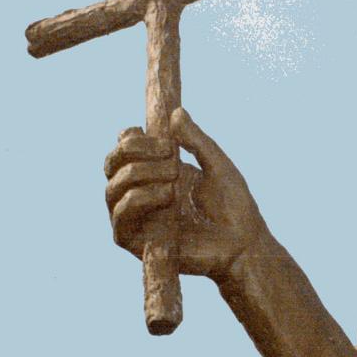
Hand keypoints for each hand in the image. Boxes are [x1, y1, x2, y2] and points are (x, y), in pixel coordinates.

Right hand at [104, 108, 267, 280]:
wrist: (244, 245)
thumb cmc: (234, 207)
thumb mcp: (218, 166)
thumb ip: (196, 140)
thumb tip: (176, 112)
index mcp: (156, 173)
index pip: (124, 149)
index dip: (130, 138)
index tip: (154, 133)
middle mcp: (140, 194)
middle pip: (112, 164)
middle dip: (134, 150)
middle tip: (170, 152)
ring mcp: (137, 218)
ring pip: (113, 188)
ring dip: (141, 174)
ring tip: (176, 176)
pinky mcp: (136, 242)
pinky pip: (120, 217)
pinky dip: (139, 200)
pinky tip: (167, 195)